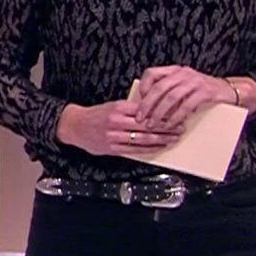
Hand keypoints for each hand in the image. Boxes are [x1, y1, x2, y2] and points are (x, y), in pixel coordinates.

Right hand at [57, 99, 182, 157]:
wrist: (75, 126)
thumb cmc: (96, 115)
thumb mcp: (112, 106)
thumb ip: (131, 109)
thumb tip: (154, 111)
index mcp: (117, 108)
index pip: (145, 111)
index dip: (161, 114)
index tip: (175, 115)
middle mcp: (115, 122)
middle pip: (146, 126)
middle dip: (166, 129)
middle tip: (180, 129)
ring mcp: (113, 136)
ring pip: (142, 139)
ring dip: (160, 140)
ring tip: (173, 140)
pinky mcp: (112, 148)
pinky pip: (134, 150)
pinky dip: (148, 149)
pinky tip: (158, 148)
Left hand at [132, 66, 234, 130]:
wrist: (231, 92)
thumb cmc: (203, 93)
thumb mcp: (184, 88)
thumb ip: (168, 93)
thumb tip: (146, 108)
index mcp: (175, 71)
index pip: (152, 73)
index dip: (143, 88)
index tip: (137, 104)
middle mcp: (184, 73)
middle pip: (159, 87)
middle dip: (147, 105)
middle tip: (140, 119)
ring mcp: (195, 81)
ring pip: (171, 96)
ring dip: (159, 113)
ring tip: (153, 125)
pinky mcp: (206, 92)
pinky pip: (186, 105)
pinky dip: (176, 116)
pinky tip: (171, 125)